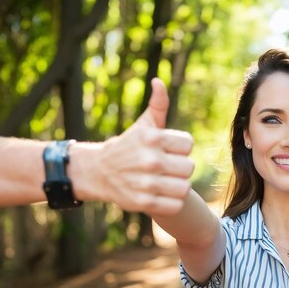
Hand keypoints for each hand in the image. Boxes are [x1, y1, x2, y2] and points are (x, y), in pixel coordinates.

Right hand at [74, 78, 193, 215]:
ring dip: (177, 186)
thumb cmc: (130, 146)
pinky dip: (171, 202)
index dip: (180, 148)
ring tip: (165, 182)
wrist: (99, 172)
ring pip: (184, 187)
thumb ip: (158, 104)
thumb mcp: (144, 124)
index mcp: (152, 138)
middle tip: (167, 168)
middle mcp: (149, 160)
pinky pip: (175, 205)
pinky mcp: (143, 202)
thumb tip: (158, 82)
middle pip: (189, 167)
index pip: (188, 145)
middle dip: (180, 168)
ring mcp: (146, 183)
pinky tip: (161, 195)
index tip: (169, 150)